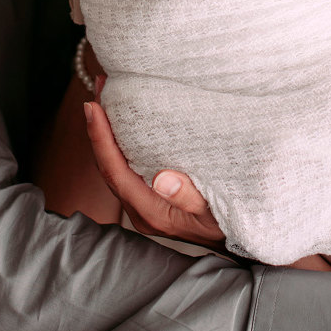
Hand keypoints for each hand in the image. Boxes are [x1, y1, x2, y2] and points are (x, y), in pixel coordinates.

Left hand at [84, 100, 225, 251]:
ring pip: (115, 165)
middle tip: (100, 88)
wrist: (237, 243)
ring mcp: (144, 205)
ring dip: (108, 132)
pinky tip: (125, 123)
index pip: (114, 171)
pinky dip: (120, 142)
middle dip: (99, 127)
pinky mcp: (150, 198)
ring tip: (107, 98)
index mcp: (150, 212)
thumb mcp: (215, 212)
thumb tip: (162, 179)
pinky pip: (126, 168)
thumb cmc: (228, 227)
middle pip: (108, 165)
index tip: (92, 106)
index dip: (100, 138)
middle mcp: (140, 209)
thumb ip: (188, 197)